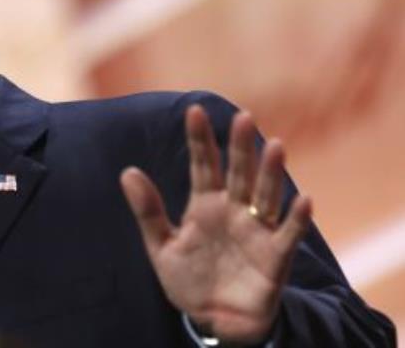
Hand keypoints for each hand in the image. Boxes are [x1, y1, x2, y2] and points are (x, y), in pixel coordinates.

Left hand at [121, 105, 312, 343]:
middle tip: (242, 117)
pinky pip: (288, 235)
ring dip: (271, 173)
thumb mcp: (162, 246)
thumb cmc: (189, 280)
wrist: (215, 321)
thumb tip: (127, 172)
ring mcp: (256, 231)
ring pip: (266, 195)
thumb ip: (148, 211)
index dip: (200, 139)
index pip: (203, 165)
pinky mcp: (275, 257)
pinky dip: (296, 219)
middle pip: (239, 172)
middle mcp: (234, 210)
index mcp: (205, 205)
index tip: (193, 111)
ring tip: (276, 146)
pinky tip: (304, 200)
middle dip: (240, 147)